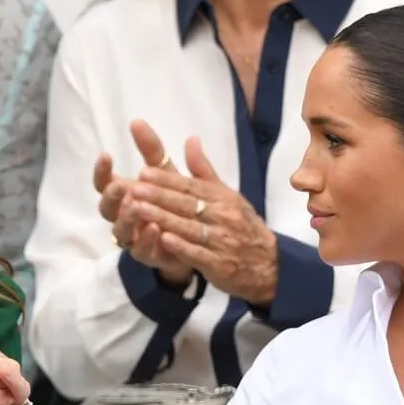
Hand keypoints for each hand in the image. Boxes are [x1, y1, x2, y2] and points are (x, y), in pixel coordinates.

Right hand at [94, 120, 192, 286]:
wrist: (195, 238)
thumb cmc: (173, 203)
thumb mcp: (167, 172)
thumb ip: (153, 150)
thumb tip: (137, 121)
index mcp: (125, 196)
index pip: (104, 183)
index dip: (101, 171)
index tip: (106, 155)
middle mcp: (124, 217)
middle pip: (106, 209)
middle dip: (110, 197)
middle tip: (119, 186)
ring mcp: (134, 238)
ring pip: (120, 231)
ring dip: (126, 218)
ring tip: (136, 207)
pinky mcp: (148, 255)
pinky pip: (141, 251)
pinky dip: (146, 239)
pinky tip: (155, 228)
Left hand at [132, 137, 278, 305]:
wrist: (268, 264)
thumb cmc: (241, 226)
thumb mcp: (227, 195)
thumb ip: (204, 170)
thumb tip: (190, 140)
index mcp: (223, 198)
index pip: (191, 186)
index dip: (166, 180)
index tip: (144, 172)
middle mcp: (223, 216)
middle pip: (187, 205)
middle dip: (159, 196)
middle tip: (135, 187)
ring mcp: (221, 241)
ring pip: (189, 227)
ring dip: (164, 218)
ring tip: (139, 209)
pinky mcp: (219, 265)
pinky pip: (197, 254)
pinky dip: (180, 246)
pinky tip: (162, 239)